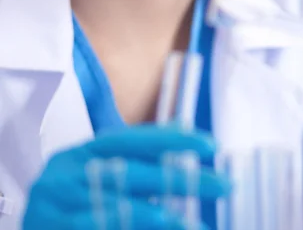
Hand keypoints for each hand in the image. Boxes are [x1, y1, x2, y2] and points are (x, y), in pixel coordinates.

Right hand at [22, 125, 231, 229]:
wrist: (35, 228)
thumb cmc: (78, 195)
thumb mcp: (102, 168)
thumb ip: (140, 152)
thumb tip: (186, 126)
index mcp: (83, 152)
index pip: (130, 139)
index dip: (170, 140)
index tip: (210, 144)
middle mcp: (68, 175)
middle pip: (129, 174)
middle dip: (179, 180)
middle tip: (223, 185)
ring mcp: (57, 208)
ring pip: (116, 212)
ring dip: (159, 218)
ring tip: (194, 225)